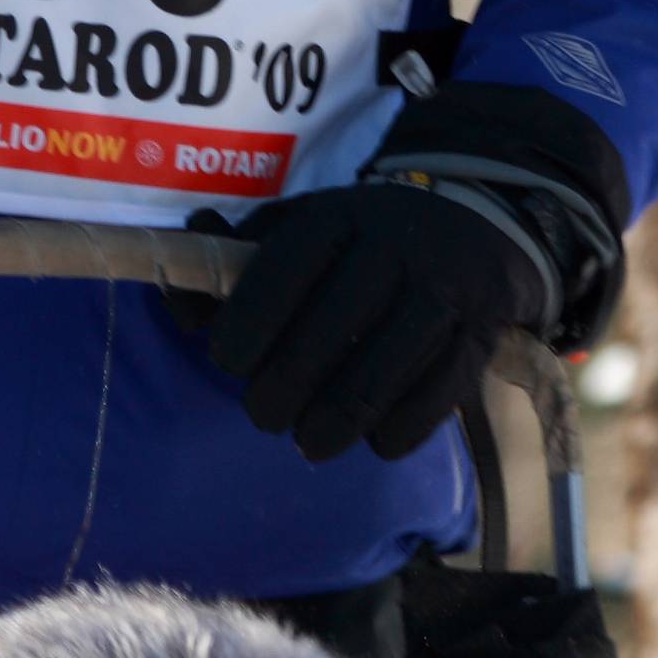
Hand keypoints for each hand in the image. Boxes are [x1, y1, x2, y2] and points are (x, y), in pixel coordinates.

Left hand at [200, 183, 546, 464]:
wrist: (477, 224)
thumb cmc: (360, 240)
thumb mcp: (298, 228)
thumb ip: (227, 262)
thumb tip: (179, 297)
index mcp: (337, 217)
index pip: (282, 274)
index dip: (244, 328)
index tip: (227, 361)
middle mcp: (393, 247)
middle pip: (325, 337)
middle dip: (279, 392)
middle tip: (265, 413)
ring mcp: (443, 291)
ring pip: (377, 379)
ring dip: (331, 425)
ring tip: (309, 440)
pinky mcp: (479, 334)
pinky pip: (433, 401)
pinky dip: (395, 433)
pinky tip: (373, 438)